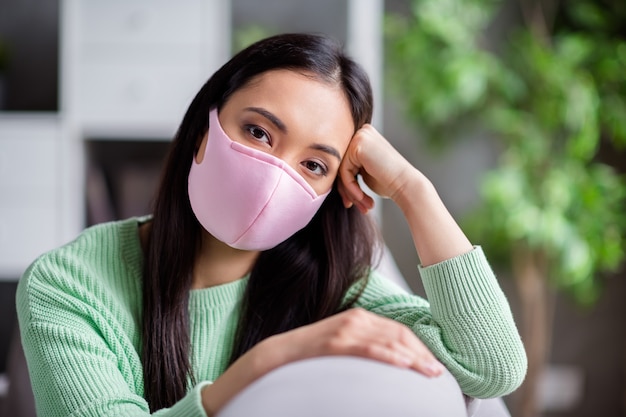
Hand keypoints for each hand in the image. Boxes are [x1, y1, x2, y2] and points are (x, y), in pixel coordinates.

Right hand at [273, 308, 444, 376]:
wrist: (280, 354)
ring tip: (429, 373)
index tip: (434, 363)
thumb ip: (365, 345)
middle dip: (422, 353)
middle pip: (399, 335)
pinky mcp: (336, 342)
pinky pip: (369, 349)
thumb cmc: (314, 354)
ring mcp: (346, 329)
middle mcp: (356, 319)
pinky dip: (390, 357)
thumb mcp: (343, 344)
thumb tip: (391, 360)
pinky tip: (404, 366)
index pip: (398, 331)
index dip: (419, 347)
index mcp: (360, 317)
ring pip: (389, 341)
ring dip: (413, 358)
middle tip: (438, 371)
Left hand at [337, 124, 416, 212]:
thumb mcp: (363, 172)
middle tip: (354, 205)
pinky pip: (343, 171)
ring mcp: (360, 135)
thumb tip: (326, 175)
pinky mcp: (358, 144)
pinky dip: (350, 187)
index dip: (345, 184)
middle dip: (346, 188)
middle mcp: (362, 131)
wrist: (406, 185)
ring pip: (340, 168)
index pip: (344, 161)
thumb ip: (348, 168)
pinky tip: (361, 197)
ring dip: (349, 191)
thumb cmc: (388, 182)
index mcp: (363, 136)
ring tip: (362, 205)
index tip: (350, 202)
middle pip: (340, 164)